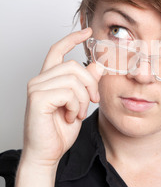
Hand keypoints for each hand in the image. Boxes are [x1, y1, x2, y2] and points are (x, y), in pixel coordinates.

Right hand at [22, 28, 102, 167]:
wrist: (47, 154)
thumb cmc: (59, 132)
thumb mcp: (80, 104)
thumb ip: (87, 83)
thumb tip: (98, 65)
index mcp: (48, 79)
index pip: (58, 50)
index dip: (72, 38)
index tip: (87, 32)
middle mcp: (40, 80)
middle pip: (74, 65)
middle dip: (90, 84)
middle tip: (91, 102)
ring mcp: (36, 87)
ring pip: (74, 79)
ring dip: (83, 99)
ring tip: (77, 114)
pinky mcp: (38, 98)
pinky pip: (68, 92)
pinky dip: (75, 106)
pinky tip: (69, 117)